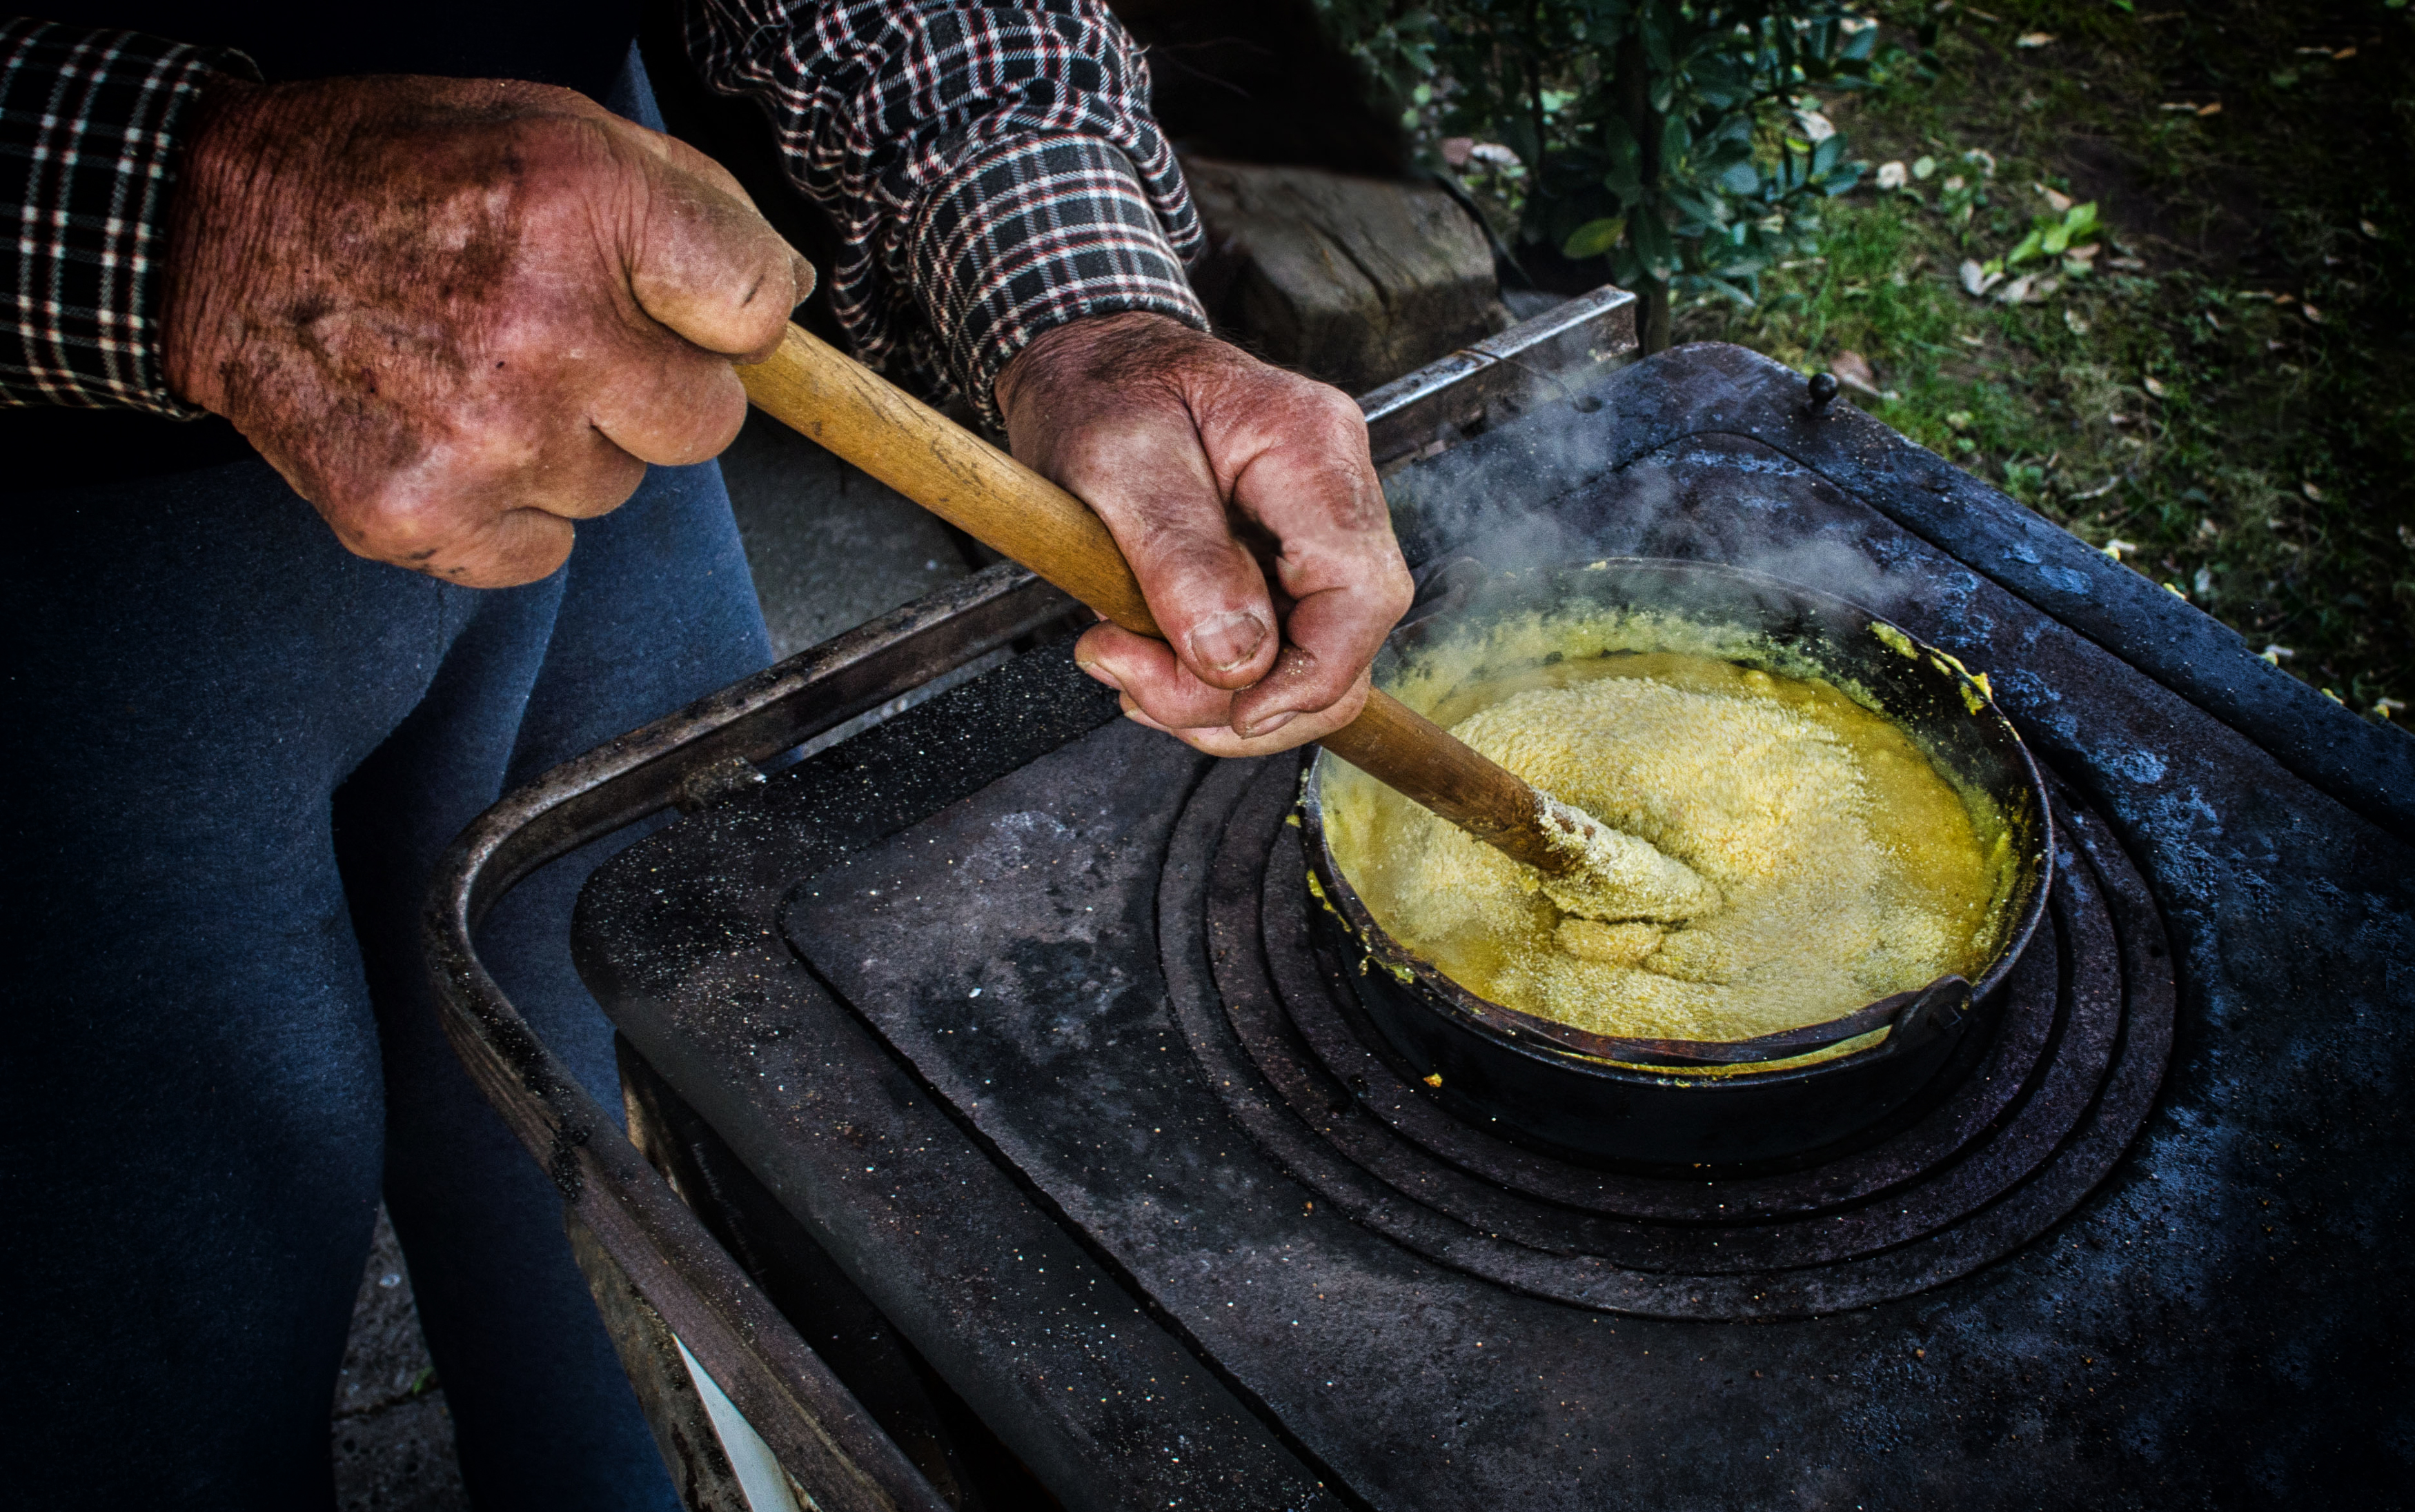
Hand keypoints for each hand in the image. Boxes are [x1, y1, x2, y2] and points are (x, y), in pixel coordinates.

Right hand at [161, 75, 812, 586]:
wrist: (220, 238)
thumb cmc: (400, 180)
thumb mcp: (555, 130)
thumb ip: (696, 208)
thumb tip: (789, 294)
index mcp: (583, 206)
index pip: (757, 312)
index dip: (729, 318)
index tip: (685, 310)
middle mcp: (541, 325)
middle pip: (707, 425)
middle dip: (656, 392)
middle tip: (569, 343)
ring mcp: (482, 434)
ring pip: (618, 489)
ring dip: (572, 447)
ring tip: (482, 375)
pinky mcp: (422, 513)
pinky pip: (543, 552)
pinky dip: (509, 512)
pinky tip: (448, 435)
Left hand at [993, 313, 1411, 755]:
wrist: (1086, 361)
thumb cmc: (1097, 391)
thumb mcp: (1115, 462)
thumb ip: (1180, 555)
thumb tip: (1237, 658)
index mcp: (1310, 446)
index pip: (1362, 592)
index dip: (1310, 675)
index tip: (1231, 710)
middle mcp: (1334, 487)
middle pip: (1344, 642)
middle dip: (1243, 697)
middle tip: (1132, 686)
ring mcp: (1315, 526)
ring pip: (1310, 659)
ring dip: (1217, 695)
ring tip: (1123, 667)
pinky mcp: (1285, 558)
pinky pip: (1276, 644)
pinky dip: (1211, 675)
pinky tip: (1147, 658)